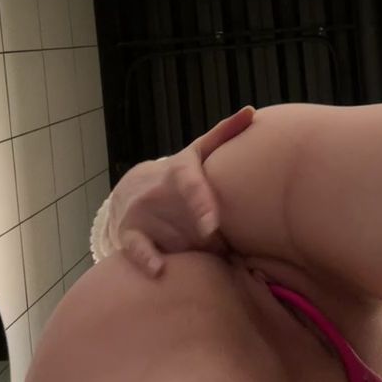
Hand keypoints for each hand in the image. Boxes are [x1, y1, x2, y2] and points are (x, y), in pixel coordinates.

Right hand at [108, 106, 254, 276]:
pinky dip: (146, 260)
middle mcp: (158, 192)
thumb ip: (224, 134)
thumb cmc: (180, 174)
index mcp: (179, 172)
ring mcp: (142, 213)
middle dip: (205, 234)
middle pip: (184, 218)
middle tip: (217, 240)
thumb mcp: (198, 153)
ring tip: (206, 260)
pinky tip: (160, 270)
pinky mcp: (129, 234)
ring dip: (191, 252)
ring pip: (172, 239)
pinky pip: (137, 250)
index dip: (200, 202)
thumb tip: (252, 111)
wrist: (133, 188)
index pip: (190, 183)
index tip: (212, 223)